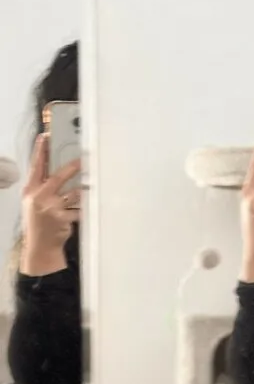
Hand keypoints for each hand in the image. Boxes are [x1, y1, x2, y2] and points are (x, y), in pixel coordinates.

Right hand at [22, 134, 80, 255]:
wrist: (41, 246)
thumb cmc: (40, 222)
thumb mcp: (34, 202)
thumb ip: (43, 187)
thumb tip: (58, 170)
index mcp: (30, 190)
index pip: (36, 167)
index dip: (40, 151)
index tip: (45, 137)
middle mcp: (39, 197)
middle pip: (58, 177)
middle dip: (71, 167)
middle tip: (83, 159)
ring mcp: (51, 208)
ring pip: (73, 193)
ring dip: (84, 190)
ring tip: (93, 186)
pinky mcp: (62, 219)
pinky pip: (80, 209)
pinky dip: (86, 208)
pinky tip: (92, 207)